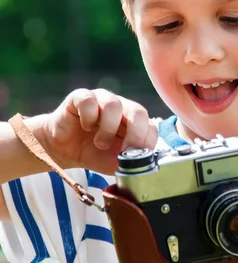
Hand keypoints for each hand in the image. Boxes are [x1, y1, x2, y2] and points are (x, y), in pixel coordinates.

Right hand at [42, 88, 157, 173]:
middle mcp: (121, 107)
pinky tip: (84, 127)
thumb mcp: (115, 163)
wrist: (62, 150)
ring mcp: (101, 99)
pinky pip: (89, 101)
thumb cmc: (92, 153)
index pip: (151, 126)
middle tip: (125, 151)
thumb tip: (146, 166)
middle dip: (135, 134)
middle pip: (138, 111)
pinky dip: (88, 118)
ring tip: (100, 143)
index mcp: (133, 122)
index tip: (138, 159)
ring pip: (114, 105)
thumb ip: (132, 162)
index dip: (147, 142)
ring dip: (108, 129)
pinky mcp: (81, 96)